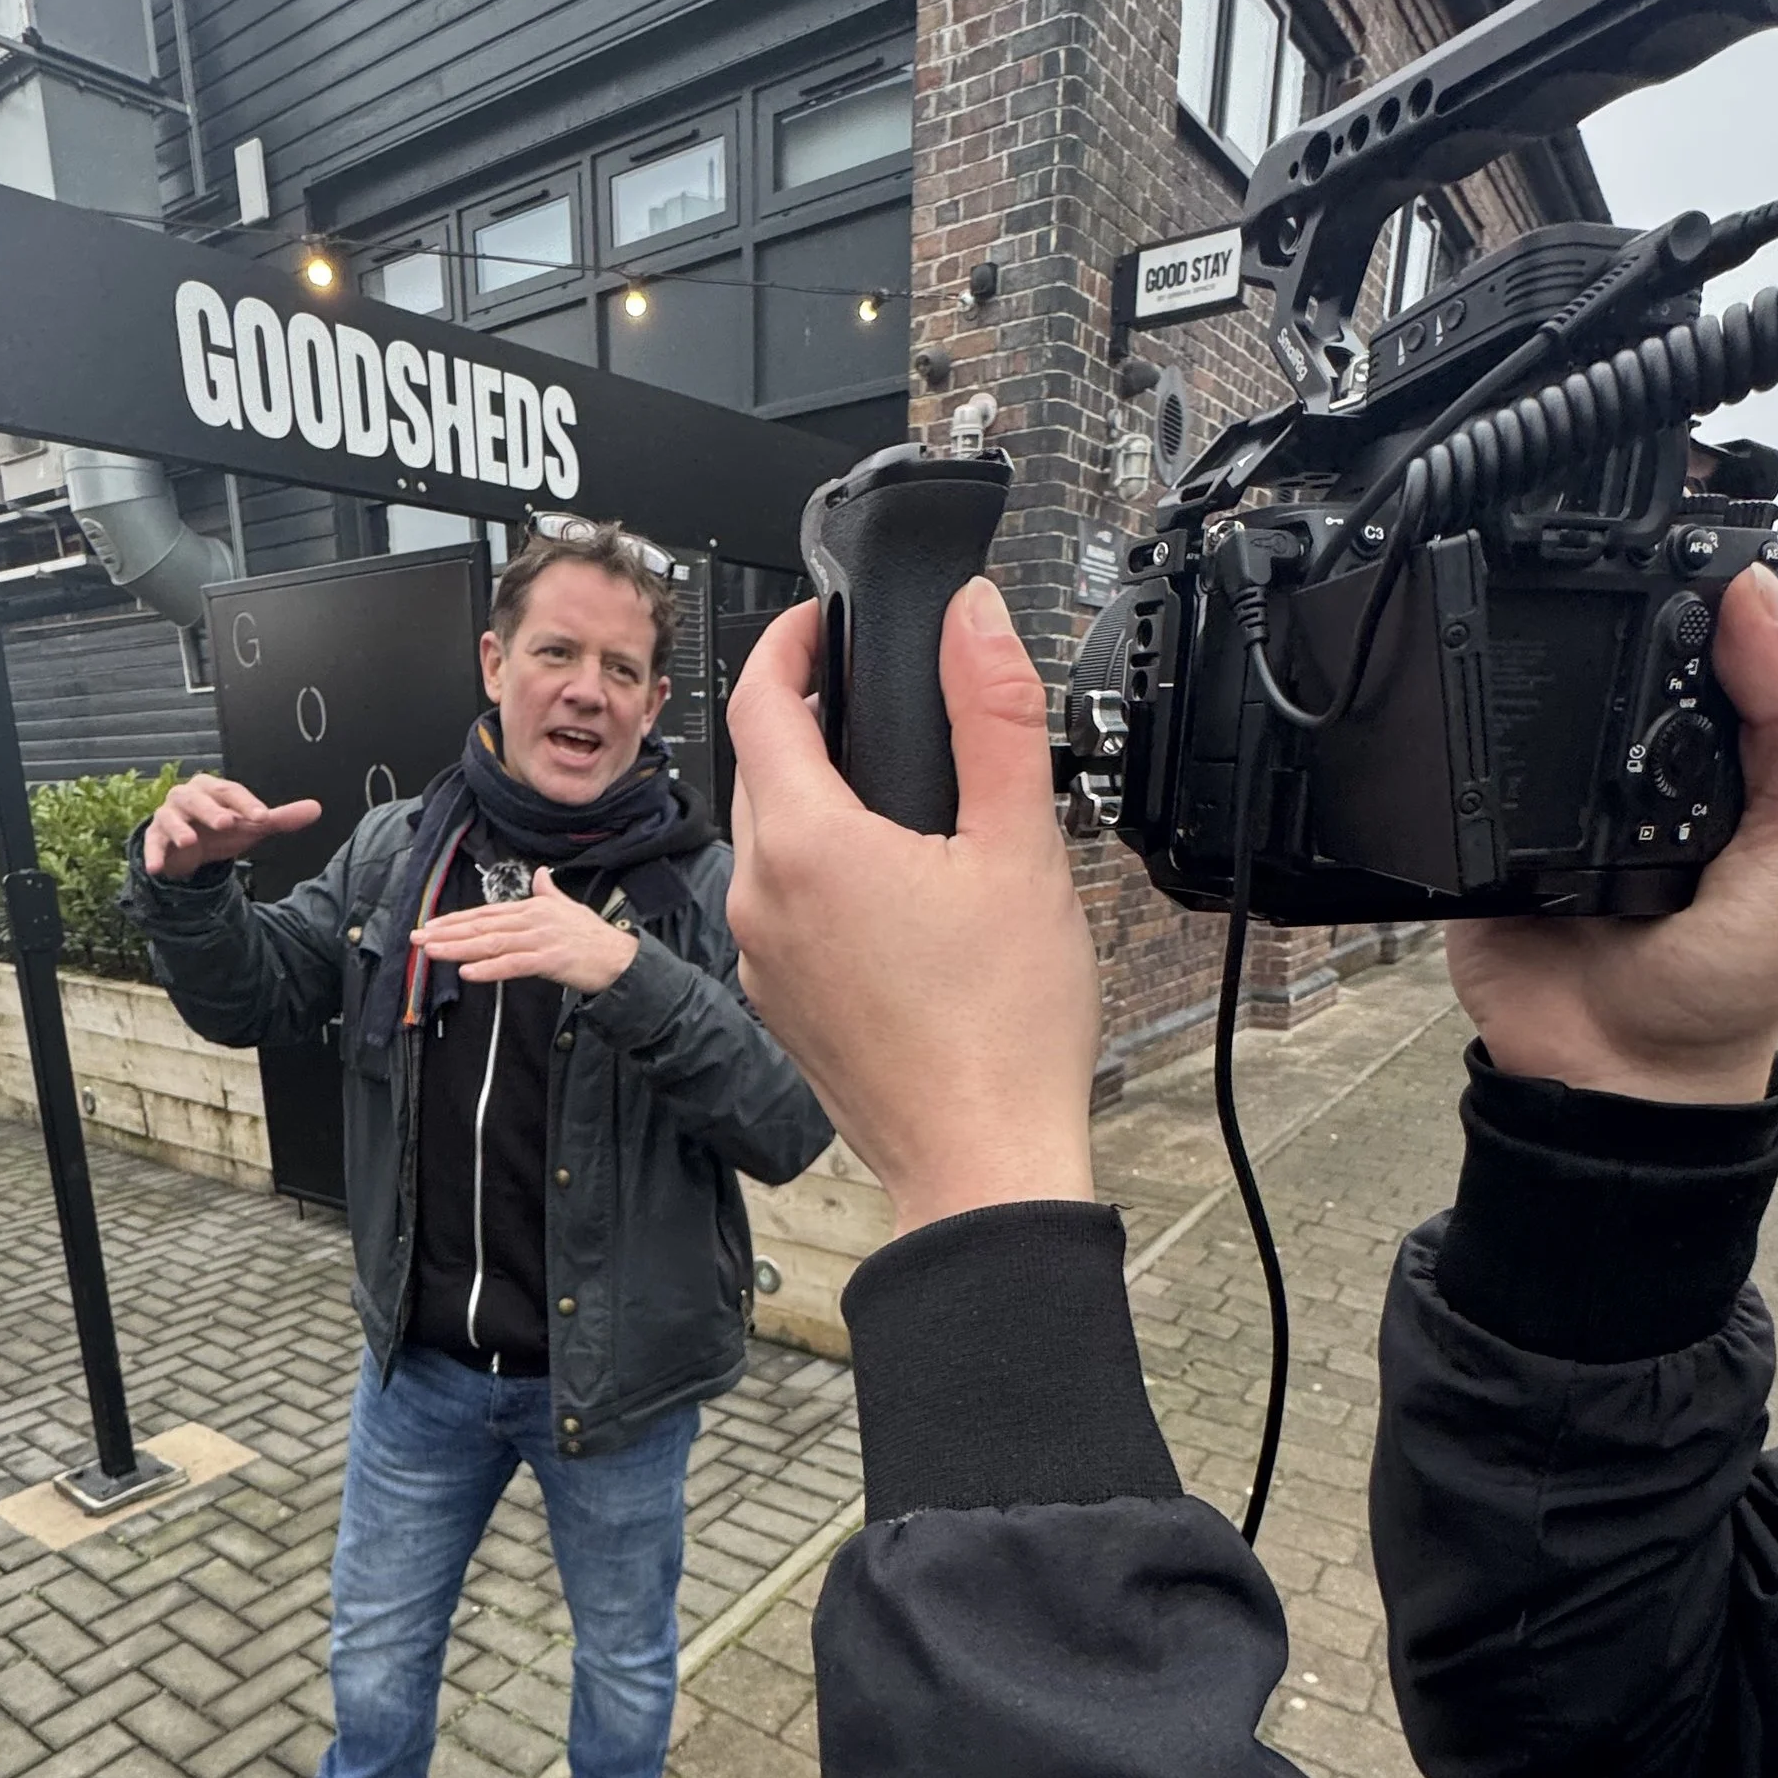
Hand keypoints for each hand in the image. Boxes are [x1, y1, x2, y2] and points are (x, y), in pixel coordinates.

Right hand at [141, 771, 321, 880]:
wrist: (190, 849)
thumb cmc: (221, 829)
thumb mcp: (251, 825)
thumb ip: (279, 818)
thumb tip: (316, 808)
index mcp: (213, 789)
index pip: (231, 792)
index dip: (247, 804)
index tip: (263, 818)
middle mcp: (188, 797)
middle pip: (198, 799)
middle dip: (211, 810)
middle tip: (227, 822)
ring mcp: (168, 816)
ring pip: (170, 817)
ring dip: (179, 828)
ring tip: (189, 841)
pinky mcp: (155, 838)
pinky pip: (152, 844)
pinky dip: (153, 855)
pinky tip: (157, 868)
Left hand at [409, 865, 639, 993]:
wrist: (621, 958)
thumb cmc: (594, 937)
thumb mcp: (570, 908)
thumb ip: (550, 891)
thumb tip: (541, 873)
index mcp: (533, 907)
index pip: (487, 913)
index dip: (456, 920)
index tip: (431, 925)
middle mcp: (532, 919)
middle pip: (482, 926)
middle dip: (447, 932)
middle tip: (417, 937)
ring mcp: (540, 939)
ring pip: (491, 943)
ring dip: (459, 948)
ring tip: (432, 951)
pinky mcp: (549, 960)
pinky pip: (513, 965)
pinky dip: (489, 969)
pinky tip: (468, 973)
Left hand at [726, 578, 1099, 1232]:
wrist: (982, 1160)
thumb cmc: (1004, 1027)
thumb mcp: (1022, 846)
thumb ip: (993, 714)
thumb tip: (972, 617)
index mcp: (807, 845)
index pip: (757, 701)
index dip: (786, 642)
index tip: (821, 622)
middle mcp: (760, 897)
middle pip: (755, 768)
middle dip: (799, 717)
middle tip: (864, 692)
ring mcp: (761, 956)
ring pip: (763, 839)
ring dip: (807, 796)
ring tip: (884, 786)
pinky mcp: (776, 1001)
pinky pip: (777, 906)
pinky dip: (814, 870)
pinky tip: (884, 887)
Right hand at [1447, 565, 1777, 1102]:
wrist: (1611, 1078)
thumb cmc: (1724, 983)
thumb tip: (1764, 601)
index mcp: (1735, 746)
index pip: (1731, 630)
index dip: (1720, 576)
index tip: (1691, 536)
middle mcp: (1643, 754)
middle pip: (1619, 638)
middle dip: (1612, 594)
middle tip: (1603, 559)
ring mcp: (1555, 786)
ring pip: (1532, 683)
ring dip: (1528, 648)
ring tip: (1540, 613)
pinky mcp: (1480, 823)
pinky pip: (1458, 756)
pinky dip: (1459, 724)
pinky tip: (1475, 692)